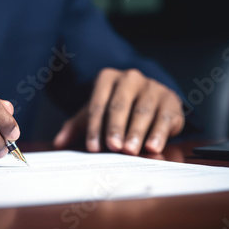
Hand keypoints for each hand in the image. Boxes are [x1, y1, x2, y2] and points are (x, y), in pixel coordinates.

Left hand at [53, 68, 184, 154]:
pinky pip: (164, 117)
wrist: (149, 97)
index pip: (98, 104)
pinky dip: (159, 133)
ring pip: (143, 111)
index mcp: (107, 78)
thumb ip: (76, 127)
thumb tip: (57, 143)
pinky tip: (153, 147)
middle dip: (116, 128)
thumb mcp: (95, 113)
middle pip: (120, 105)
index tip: (92, 147)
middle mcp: (130, 78)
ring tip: (131, 150)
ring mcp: (152, 87)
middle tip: (113, 147)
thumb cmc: (116, 107)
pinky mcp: (170, 99)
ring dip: (136, 132)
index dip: (94, 127)